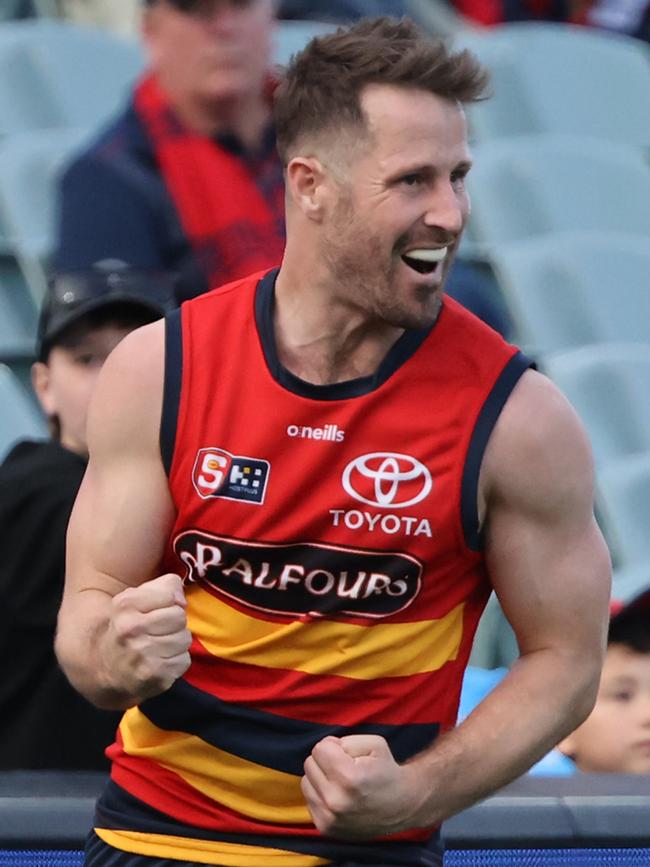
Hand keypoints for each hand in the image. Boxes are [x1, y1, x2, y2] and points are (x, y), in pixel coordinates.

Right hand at [101, 573, 191, 703]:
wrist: (104, 666)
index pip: (170, 595)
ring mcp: (142, 654)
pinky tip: (160, 661)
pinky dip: (176, 661)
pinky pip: (184, 660)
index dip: (169, 602)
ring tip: (158, 646)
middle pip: (180, 617)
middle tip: (157, 631)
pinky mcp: (154, 675)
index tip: (156, 611)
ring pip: (185, 639)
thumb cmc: (128, 626)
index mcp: (126, 605)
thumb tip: (182, 601)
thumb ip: (165, 586)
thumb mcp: (137, 597)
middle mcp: (131, 629)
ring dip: (176, 643)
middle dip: (174, 623)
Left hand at [301, 734, 421, 838]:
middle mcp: (336, 801)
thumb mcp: (374, 743)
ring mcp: (329, 818)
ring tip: (341, 782)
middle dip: (326, 761)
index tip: (349, 756)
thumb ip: (344, 741)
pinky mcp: (325, 829)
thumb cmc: (386, 771)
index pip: (319, 749)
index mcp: (349, 777)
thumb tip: (323, 749)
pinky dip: (320, 794)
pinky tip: (339, 796)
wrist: (401, 806)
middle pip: (309, 764)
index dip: (334, 747)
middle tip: (346, 768)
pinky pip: (309, 800)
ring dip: (320, 778)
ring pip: (306, 782)